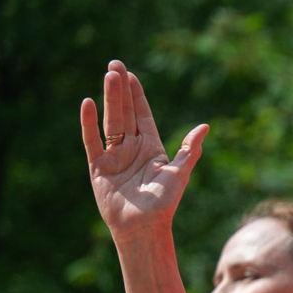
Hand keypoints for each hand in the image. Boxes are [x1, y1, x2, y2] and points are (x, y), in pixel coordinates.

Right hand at [80, 60, 207, 239]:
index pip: (142, 115)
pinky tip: (87, 103)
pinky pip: (92, 140)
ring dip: (110, 99)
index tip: (131, 75)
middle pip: (124, 113)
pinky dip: (89, 123)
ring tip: (108, 75)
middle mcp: (131, 148)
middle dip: (120, 89)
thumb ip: (190, 150)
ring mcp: (114, 155)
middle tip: (115, 64)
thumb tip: (205, 127)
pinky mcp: (98, 166)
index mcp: (152, 148)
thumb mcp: (179, 174)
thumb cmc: (164, 204)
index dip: (137, 96)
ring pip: (111, 121)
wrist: (143, 228)